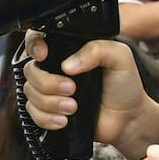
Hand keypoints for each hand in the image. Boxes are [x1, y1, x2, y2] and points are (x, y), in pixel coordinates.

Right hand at [22, 32, 158, 155]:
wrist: (128, 119)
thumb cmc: (125, 85)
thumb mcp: (119, 57)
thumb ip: (96, 50)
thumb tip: (67, 65)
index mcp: (68, 49)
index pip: (38, 39)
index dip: (34, 45)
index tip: (44, 55)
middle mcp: (56, 68)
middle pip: (30, 70)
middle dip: (48, 82)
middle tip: (72, 89)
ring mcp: (51, 90)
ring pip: (30, 92)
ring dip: (50, 102)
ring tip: (73, 107)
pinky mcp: (49, 112)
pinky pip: (33, 113)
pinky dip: (46, 118)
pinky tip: (64, 120)